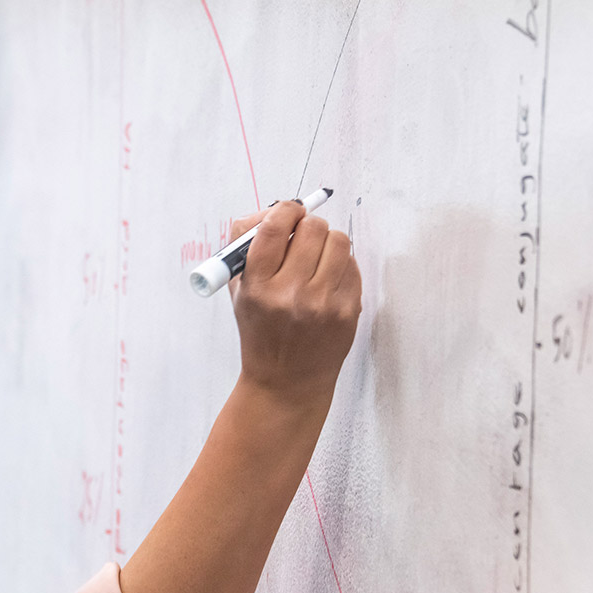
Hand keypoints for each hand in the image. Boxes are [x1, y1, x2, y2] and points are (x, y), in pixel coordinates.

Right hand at [227, 199, 361, 406]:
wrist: (286, 382)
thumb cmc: (261, 332)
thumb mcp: (240, 291)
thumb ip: (247, 244)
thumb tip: (274, 210)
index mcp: (258, 287)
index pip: (276, 226)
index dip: (285, 211)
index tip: (289, 213)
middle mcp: (290, 294)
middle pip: (312, 228)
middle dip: (308, 226)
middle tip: (303, 238)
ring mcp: (323, 304)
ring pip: (339, 241)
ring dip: (328, 243)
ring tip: (317, 259)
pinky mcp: (347, 311)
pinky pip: (352, 266)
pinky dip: (341, 266)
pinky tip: (328, 282)